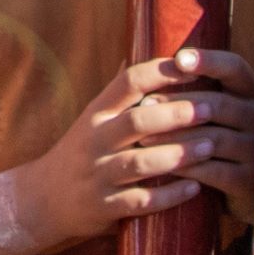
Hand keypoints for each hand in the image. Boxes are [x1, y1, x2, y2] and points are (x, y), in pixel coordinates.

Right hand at [29, 44, 253, 237]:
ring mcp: (99, 174)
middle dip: (176, 114)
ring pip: (141, 162)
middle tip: (210, 108)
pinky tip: (195, 188)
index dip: (161, 71)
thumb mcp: (93, 118)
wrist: (42, 200)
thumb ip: (122, 93)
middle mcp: (95, 140)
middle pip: (137, 121)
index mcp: (96, 113)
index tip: (192, 66)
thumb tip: (152, 47)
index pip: (128, 82)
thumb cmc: (81, 152)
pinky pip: (141, 201)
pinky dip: (169, 195)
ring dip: (179, 154)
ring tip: (209, 146)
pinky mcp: (105, 207)